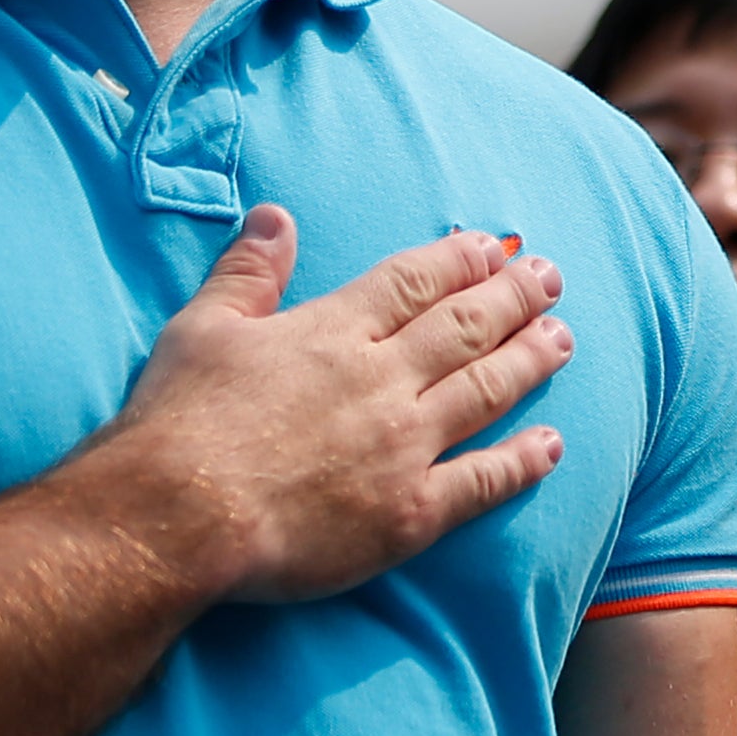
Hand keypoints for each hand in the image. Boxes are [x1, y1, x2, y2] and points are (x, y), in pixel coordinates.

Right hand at [86, 210, 574, 602]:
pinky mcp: (409, 512)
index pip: (414, 283)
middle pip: (467, 326)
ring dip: (532, 360)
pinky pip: (484, 479)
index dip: (460, 261)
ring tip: (563, 337)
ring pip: (488, 390)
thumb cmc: (176, 423)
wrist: (174, 517)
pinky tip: (553, 444)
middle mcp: (382, 380)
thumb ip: (246, 273)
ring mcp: (404, 445)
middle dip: (515, 297)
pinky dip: (524, 460)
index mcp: (334, 332)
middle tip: (551, 277)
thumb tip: (275, 217)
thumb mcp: (201, 329)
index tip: (493, 248)